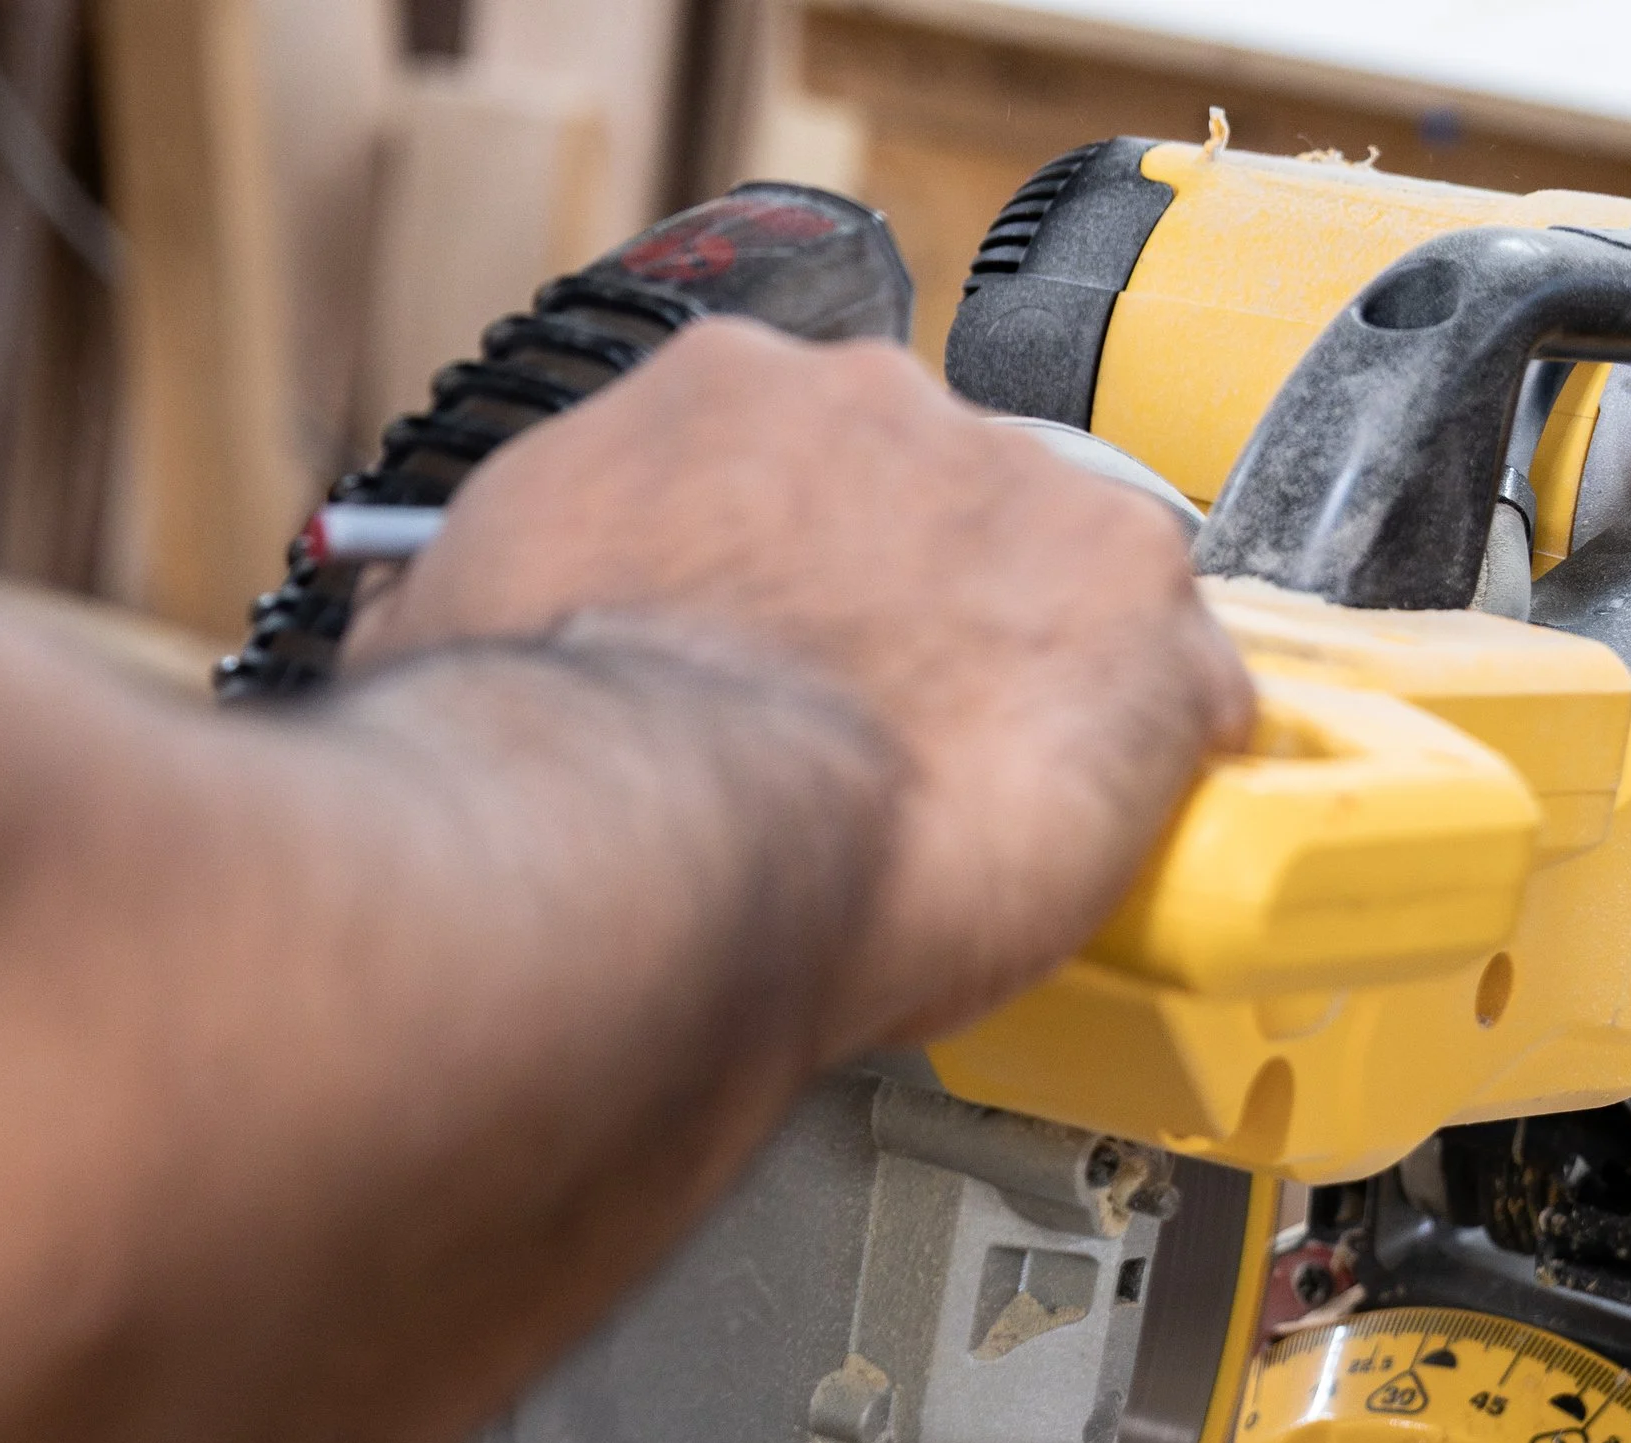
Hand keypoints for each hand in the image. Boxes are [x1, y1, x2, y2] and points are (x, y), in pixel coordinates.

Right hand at [345, 319, 1253, 1051]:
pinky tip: (1103, 855)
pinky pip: (1191, 694)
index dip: (813, 595)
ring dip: (1047, 702)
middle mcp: (884, 408)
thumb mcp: (454, 637)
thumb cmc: (551, 770)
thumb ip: (493, 603)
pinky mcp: (1137, 619)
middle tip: (892, 772)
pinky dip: (1160, 776)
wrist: (657, 846)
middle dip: (934, 642)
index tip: (802, 675)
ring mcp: (1024, 498)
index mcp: (719, 399)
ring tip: (990, 834)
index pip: (807, 471)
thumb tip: (439, 630)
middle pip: (951, 517)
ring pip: (1075, 598)